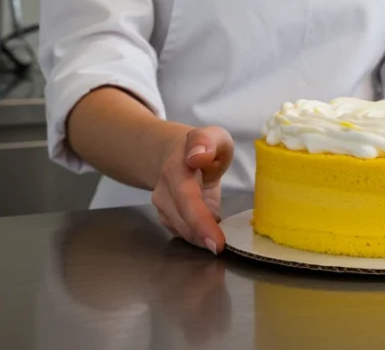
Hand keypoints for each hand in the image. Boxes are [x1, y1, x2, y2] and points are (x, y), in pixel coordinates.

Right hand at [151, 125, 233, 253]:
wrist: (177, 155)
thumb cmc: (204, 147)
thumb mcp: (214, 135)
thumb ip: (208, 142)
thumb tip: (197, 156)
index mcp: (177, 168)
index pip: (186, 198)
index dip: (200, 221)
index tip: (216, 242)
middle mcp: (165, 189)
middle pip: (182, 220)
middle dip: (202, 236)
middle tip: (221, 248)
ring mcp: (162, 206)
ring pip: (182, 230)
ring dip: (201, 238)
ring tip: (220, 239)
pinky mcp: (167, 218)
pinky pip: (184, 232)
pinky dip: (199, 236)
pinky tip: (212, 233)